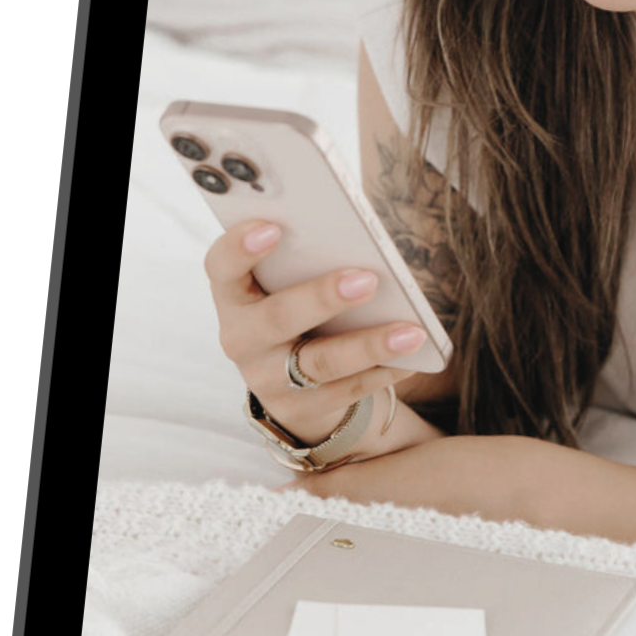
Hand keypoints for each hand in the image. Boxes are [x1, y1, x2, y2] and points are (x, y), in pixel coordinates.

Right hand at [206, 220, 440, 454]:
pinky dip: (384, 373)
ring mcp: (267, 377)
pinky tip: (414, 357)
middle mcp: (241, 337)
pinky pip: (347, 391)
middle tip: (368, 279)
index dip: (240, 247)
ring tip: (412, 331)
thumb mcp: (283, 279)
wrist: (286, 376)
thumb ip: (303, 255)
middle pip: (277, 318)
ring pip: (319, 363)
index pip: (221, 266)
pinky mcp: (299, 408)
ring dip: (368, 345)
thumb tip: (356, 232)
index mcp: (233, 293)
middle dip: (323, 298)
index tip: (274, 227)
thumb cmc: (293, 301)